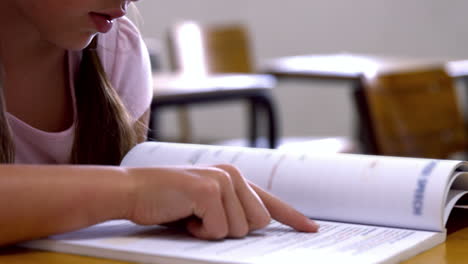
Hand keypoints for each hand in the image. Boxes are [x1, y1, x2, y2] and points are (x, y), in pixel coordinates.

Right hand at [125, 164, 318, 239]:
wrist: (133, 190)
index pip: (270, 201)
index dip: (292, 217)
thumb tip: (256, 226)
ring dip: (213, 232)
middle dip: (233, 231)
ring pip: (239, 229)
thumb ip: (231, 209)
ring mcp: (222, 181)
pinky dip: (200, 232)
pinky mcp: (208, 190)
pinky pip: (217, 230)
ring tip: (192, 216)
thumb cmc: (168, 202)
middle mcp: (233, 175)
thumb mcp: (205, 204)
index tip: (311, 228)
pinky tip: (185, 217)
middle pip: (258, 222)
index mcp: (234, 178)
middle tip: (205, 221)